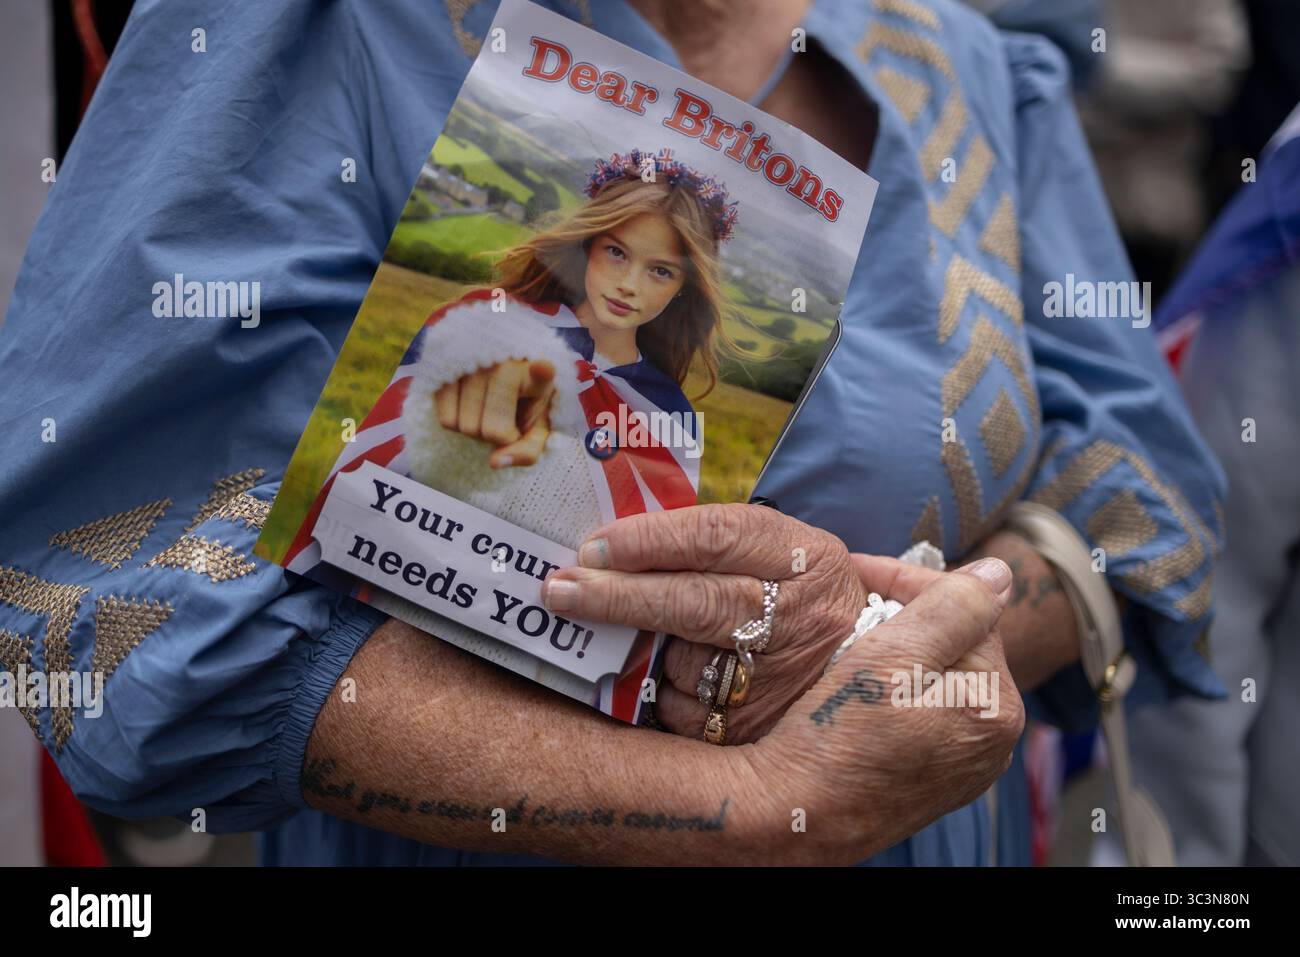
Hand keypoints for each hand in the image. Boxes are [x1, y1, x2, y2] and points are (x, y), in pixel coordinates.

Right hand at [434, 359, 555, 467]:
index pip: (541, 372)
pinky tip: (469, 405)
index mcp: (538, 375)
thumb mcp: (537, 429)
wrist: (506, 378)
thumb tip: (494, 462)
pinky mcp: (448, 367)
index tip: (544, 368)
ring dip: (475, 431)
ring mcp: (474, 360)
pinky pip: (445, 419)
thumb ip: (527, 451)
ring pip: (463, 426)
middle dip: (496, 438)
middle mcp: (505, 361)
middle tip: (503, 419)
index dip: (541, 372)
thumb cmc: (525, 405)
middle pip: (490, 430)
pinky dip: (456, 424)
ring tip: (488, 409)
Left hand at [540, 503, 867, 743]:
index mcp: (806, 557)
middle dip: (619, 596)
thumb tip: (607, 548)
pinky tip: (680, 678)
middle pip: (698, 602)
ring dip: (647, 649)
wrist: (854, 677)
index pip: (718, 537)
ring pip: (683, 661)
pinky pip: (682, 708)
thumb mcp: (774, 554)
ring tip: (649, 637)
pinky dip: (664, 690)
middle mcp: (802, 616)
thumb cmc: (790, 598)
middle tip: (560, 589)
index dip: (649, 540)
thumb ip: (706, 546)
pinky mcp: (755, 730)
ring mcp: (783, 679)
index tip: (592, 546)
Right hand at [740, 560, 1024, 863]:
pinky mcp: (927, 779)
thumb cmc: (836, 738)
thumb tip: (999, 573)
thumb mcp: (892, 657)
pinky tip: (853, 682)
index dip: (908, 582)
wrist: (791, 814)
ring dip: (893, 649)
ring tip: (847, 638)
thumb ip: (953, 608)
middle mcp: (990, 741)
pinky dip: (888, 687)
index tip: (857, 570)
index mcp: (996, 708)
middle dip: (903, 616)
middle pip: (953, 644)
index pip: (966, 612)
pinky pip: (917, 711)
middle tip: (848, 603)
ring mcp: (960, 765)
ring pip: (932, 675)